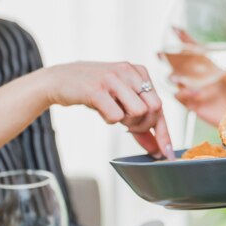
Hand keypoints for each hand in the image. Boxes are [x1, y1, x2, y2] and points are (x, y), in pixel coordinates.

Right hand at [44, 61, 173, 158]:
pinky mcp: (97, 89)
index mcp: (139, 72)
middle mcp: (129, 71)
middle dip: (144, 126)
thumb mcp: (120, 101)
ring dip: (127, 122)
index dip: (164, 132)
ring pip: (139, 112)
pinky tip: (101, 111)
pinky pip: (116, 116)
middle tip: (128, 127)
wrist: (59, 80)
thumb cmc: (93, 92)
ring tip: (113, 114)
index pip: (160, 105)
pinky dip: (110, 120)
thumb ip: (139, 122)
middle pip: (155, 108)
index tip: (166, 153)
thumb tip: (156, 148)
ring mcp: (113, 78)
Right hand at [173, 36, 225, 125]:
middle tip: (160, 52)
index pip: (192, 49)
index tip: (175, 28)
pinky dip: (185, 94)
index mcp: (207, 66)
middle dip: (167, 57)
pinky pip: (182, 99)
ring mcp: (194, 90)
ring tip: (176, 77)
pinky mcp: (194, 105)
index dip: (184, 38)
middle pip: (178, 64)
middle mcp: (197, 77)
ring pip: (176, 81)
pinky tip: (195, 92)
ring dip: (174, 77)